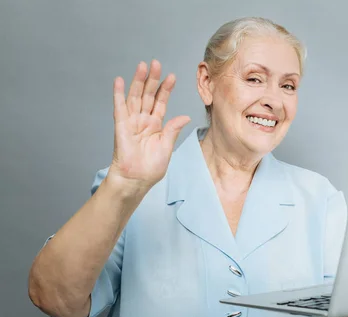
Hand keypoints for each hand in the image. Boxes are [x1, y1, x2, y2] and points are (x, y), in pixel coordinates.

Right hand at [109, 60, 190, 193]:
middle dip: (152, 79)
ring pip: (135, 97)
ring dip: (138, 81)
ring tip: (143, 66)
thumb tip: (185, 117)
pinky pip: (119, 107)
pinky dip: (119, 94)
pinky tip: (120, 81)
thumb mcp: (167, 146)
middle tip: (156, 63)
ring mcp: (131, 122)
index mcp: (156, 125)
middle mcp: (143, 120)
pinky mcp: (121, 126)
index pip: (161, 102)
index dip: (165, 89)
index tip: (172, 76)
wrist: (136, 179)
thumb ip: (173, 130)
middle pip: (148, 95)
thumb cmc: (151, 167)